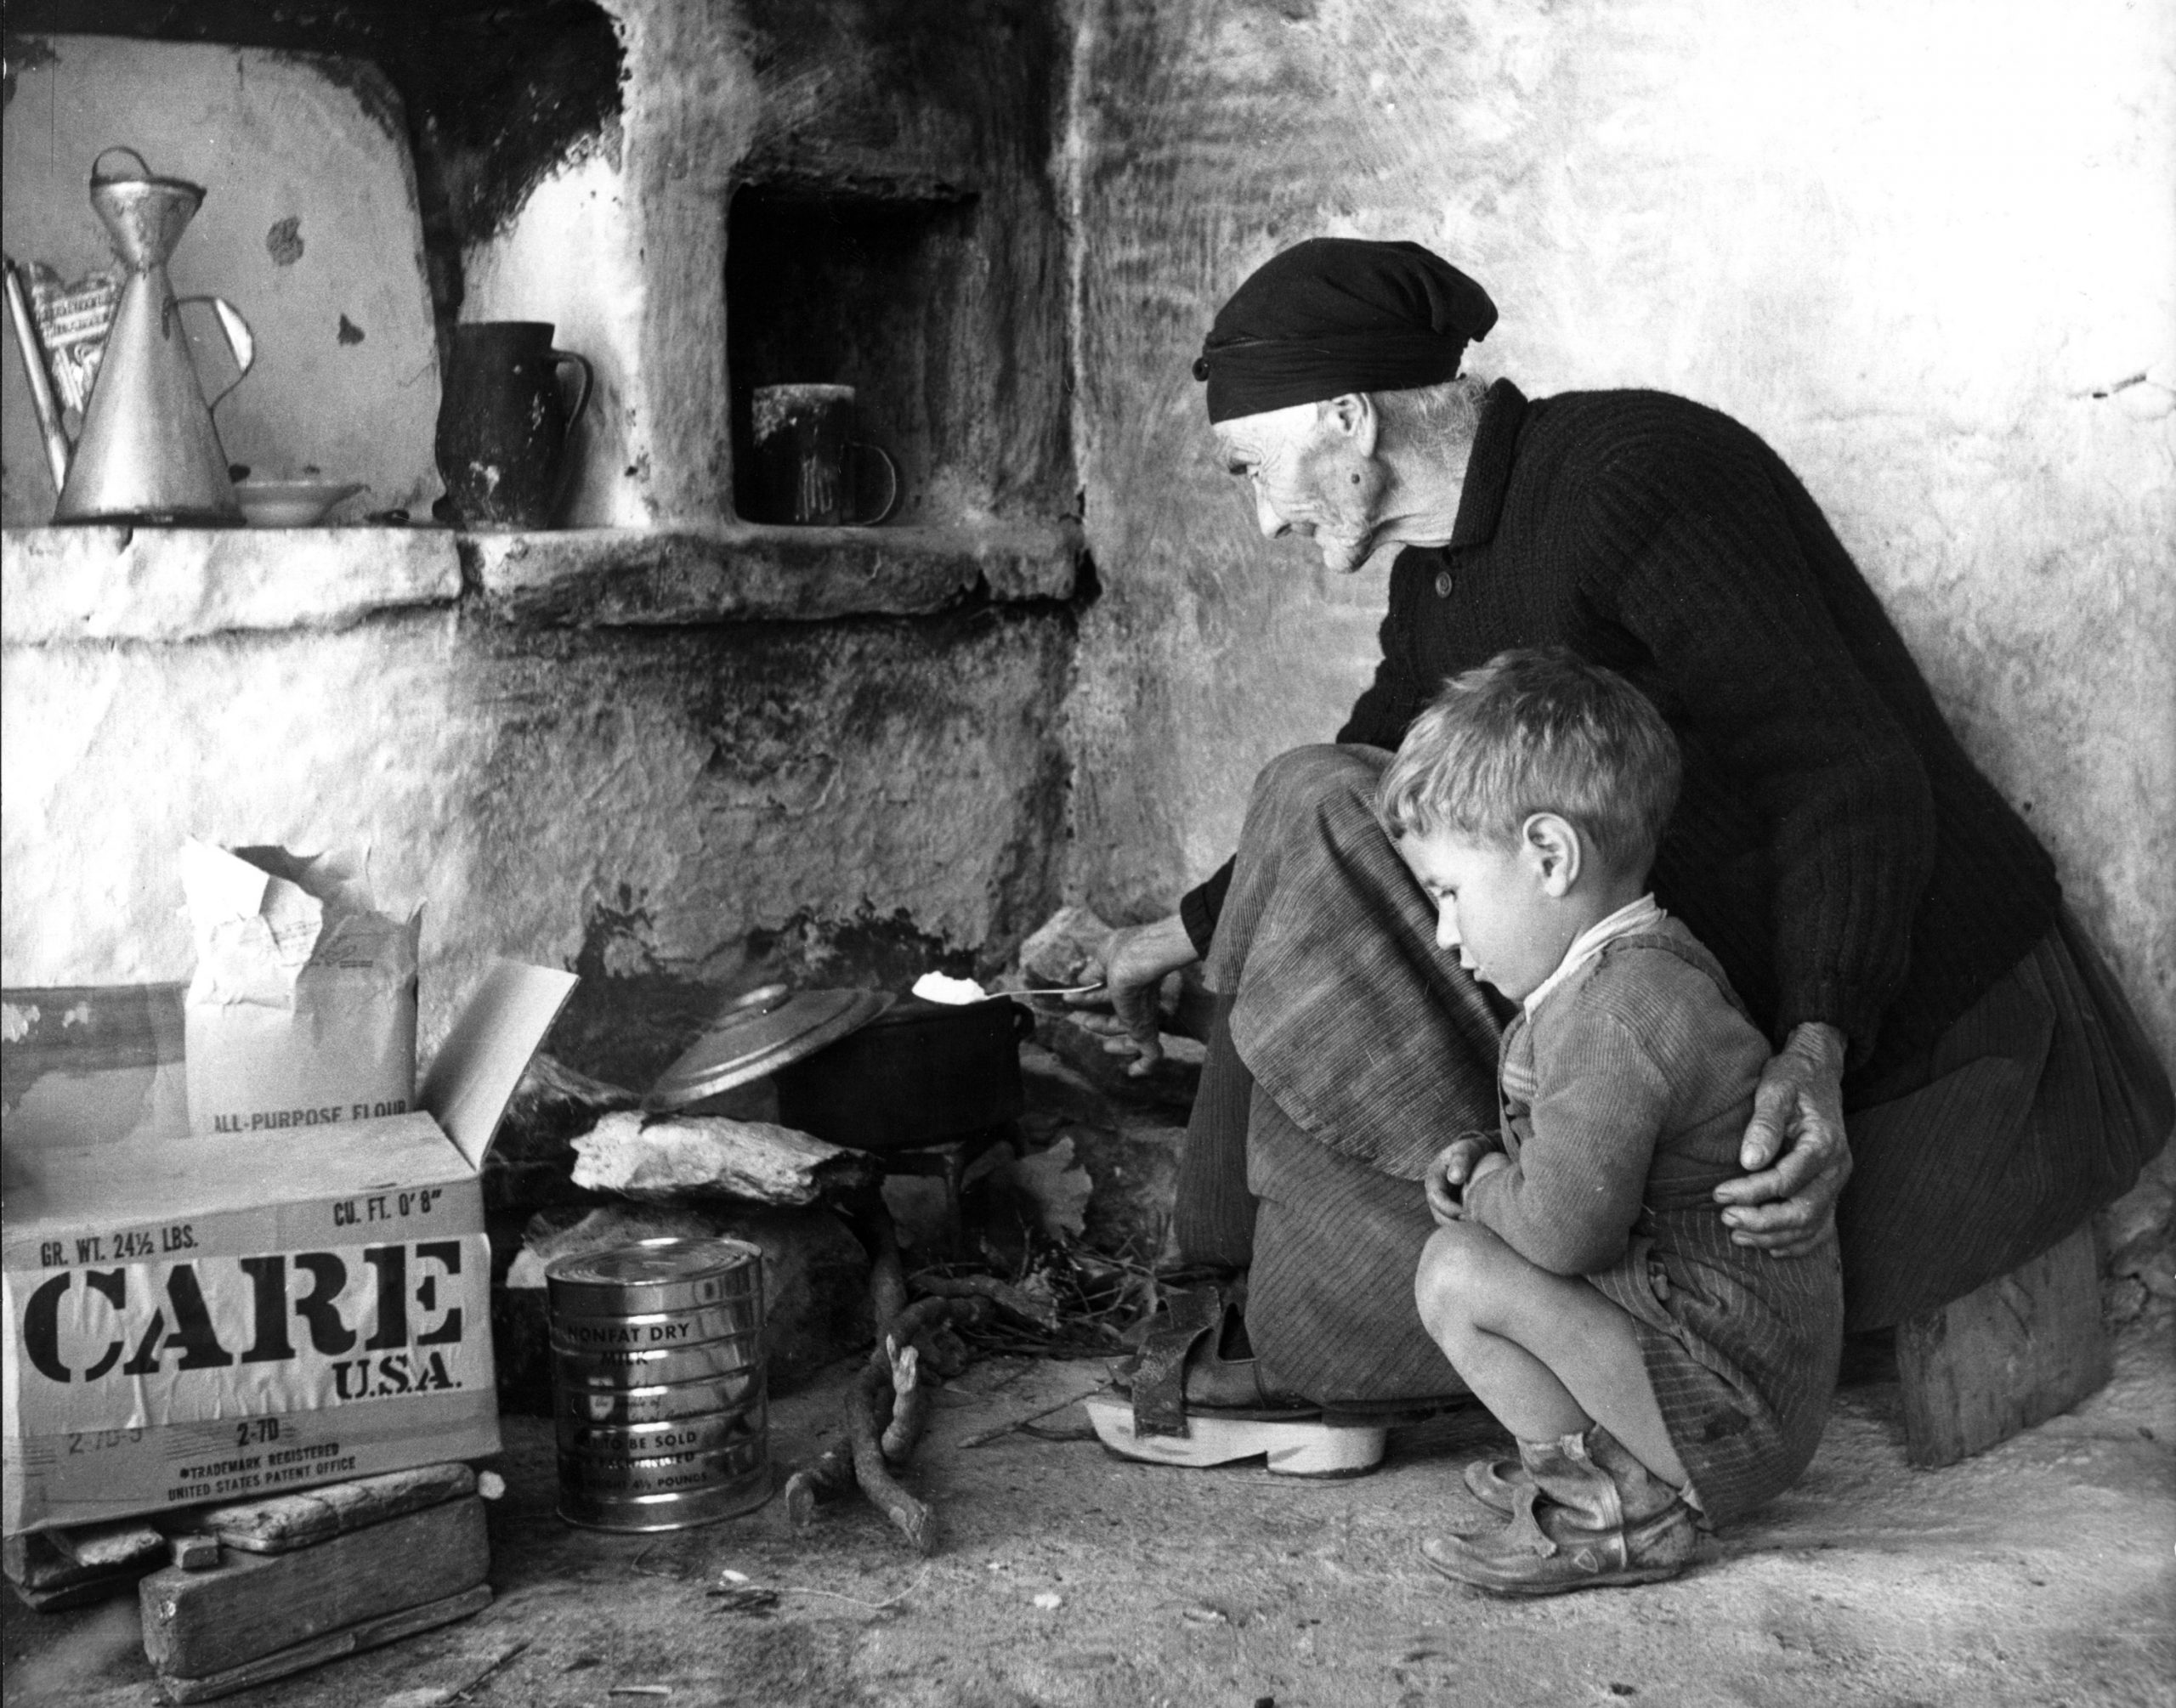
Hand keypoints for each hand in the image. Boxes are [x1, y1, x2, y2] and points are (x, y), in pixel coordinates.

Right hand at [1065, 913, 1199, 1075]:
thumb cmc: (1124, 952)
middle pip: (1123, 1017)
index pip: (1113, 993)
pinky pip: (1151, 1056)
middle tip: (1081, 1020)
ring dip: (1114, 1040)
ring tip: (1097, 1039)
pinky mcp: (1144, 1031)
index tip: (1070, 1000)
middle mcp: (1141, 1000)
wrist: (1140, 960)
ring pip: (1133, 1037)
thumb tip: (1081, 981)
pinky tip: (1134, 1073)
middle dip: (1100, 1022)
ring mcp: (1144, 1017)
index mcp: (1132, 980)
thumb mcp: (1102, 958)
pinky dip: (1144, 1066)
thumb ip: (1093, 971)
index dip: (1092, 997)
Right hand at [1424, 1136, 1497, 1226]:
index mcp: (1434, 1177)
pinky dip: (1466, 1227)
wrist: (1478, 1154)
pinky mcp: (1454, 1209)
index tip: (1465, 1214)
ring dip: (1460, 1228)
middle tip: (1474, 1228)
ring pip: (1447, 1221)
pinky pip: (1456, 1222)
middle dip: (1454, 1224)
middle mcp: (1436, 1192)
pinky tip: (1481, 1229)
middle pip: (1438, 1214)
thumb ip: (1461, 1160)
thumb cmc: (1471, 1150)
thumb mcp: (1466, 1149)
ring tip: (1478, 1231)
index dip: (1448, 1208)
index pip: (1435, 1197)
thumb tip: (1454, 1178)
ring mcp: (1444, 1202)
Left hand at [1715, 1021, 1852, 1255]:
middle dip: (1762, 1221)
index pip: (1786, 1181)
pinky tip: (1769, 1246)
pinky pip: (1822, 1227)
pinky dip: (1798, 1243)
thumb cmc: (1792, 1079)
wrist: (1817, 1073)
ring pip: (1811, 1225)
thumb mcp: (1775, 1090)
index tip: (1719, 1193)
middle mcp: (1836, 1168)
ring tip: (1737, 1234)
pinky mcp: (1830, 1189)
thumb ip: (1763, 1125)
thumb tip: (1749, 1161)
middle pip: (1803, 1211)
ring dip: (1773, 1235)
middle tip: (1725, 1217)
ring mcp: (1836, 1182)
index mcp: (1824, 1143)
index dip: (1751, 1192)